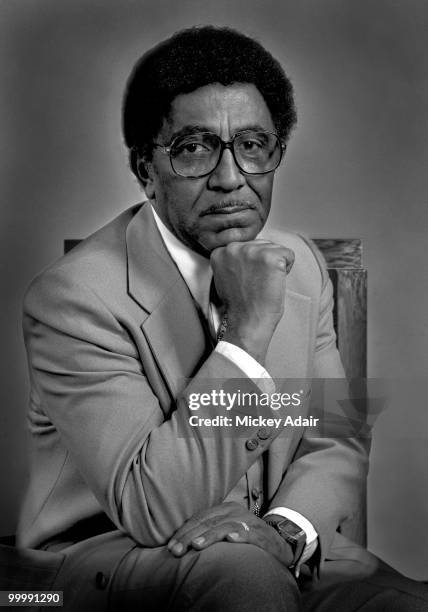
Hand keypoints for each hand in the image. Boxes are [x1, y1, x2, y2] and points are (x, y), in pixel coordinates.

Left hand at [167, 502, 293, 567]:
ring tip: (196, 545)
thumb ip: (209, 531)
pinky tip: (232, 539)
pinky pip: (249, 532)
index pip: (199, 519)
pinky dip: (240, 535)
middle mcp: (234, 512)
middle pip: (207, 523)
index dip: (184, 532)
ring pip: (224, 527)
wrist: (278, 541)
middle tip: (176, 550)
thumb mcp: (226, 529)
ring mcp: (248, 521)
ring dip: (210, 536)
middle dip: (189, 537)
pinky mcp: (260, 533)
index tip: (170, 546)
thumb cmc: (247, 536)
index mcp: (223, 509)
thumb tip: (183, 542)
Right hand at [210, 240, 294, 364]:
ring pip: (276, 248)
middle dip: (264, 262)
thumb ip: (233, 260)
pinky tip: (274, 282)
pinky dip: (287, 268)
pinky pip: (289, 254)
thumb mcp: (225, 277)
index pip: (246, 245)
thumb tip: (248, 252)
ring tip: (264, 283)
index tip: (247, 279)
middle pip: (262, 244)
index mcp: (220, 252)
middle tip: (257, 283)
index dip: (252, 263)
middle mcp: (234, 247)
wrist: (247, 322)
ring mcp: (252, 251)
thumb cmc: (240, 304)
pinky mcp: (270, 257)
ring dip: (276, 265)